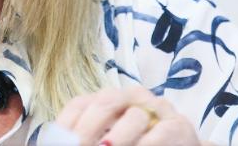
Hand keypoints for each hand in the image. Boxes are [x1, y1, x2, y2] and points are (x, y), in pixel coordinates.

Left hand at [55, 86, 200, 145]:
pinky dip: (145, 144)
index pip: (80, 104)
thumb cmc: (137, 143)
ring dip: (118, 137)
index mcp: (107, 99)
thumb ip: (90, 139)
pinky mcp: (178, 124)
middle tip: (78, 145)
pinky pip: (160, 132)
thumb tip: (61, 144)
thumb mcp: (110, 139)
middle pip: (104, 104)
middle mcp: (130, 96)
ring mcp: (156, 107)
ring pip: (133, 116)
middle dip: (88, 128)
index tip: (58, 141)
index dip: (66, 123)